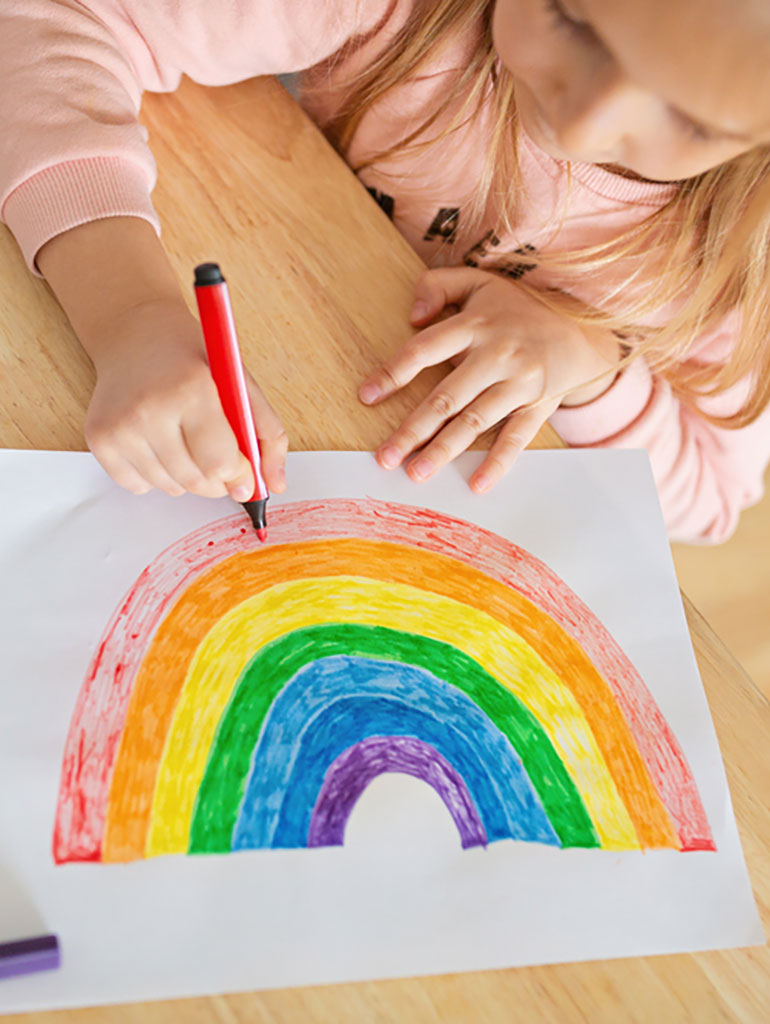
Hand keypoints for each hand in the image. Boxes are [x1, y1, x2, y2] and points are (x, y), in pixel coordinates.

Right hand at [85, 299, 287, 498]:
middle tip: (219, 459)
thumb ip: (268, 435)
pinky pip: (137, 486)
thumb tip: (274, 484)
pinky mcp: (99, 439)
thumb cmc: (193, 358)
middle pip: (197, 482)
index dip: (239, 475)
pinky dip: (155, 475)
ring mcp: (120, 426)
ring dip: (187, 476)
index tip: (243, 474)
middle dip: (217, 480)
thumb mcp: (241, 383)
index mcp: (192, 389)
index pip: (220, 463)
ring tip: (186, 440)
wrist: (136, 334)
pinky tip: (158, 443)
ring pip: (170, 488)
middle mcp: (150, 409)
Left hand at [359, 268, 620, 492]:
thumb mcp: (479, 281)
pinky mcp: (537, 404)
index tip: (366, 397)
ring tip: (417, 473)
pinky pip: (516, 436)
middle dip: (413, 430)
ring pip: (475, 421)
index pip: (425, 350)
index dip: (393, 373)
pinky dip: (498, 462)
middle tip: (385, 457)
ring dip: (444, 450)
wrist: (584, 324)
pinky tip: (477, 483)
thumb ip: (438, 285)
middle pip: (446, 397)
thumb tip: (411, 317)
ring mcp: (519, 382)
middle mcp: (496, 355)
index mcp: (475, 325)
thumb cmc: (518, 307)